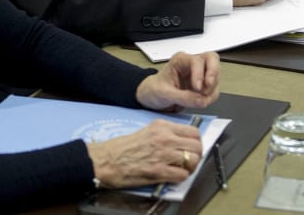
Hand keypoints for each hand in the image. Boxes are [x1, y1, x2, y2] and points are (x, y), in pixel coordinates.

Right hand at [87, 118, 202, 188]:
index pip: (193, 131)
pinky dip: (181, 177)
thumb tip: (181, 142)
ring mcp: (163, 154)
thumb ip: (165, 134)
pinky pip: (182, 175)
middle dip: (196, 155)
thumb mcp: (147, 130)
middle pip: (196, 146)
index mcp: (162, 126)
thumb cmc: (122, 147)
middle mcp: (165, 138)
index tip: (192, 147)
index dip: (196, 142)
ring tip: (183, 169)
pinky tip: (173, 176)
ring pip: (193, 160)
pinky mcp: (159, 171)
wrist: (106, 160)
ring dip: (190, 167)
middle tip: (190, 161)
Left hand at [136, 51, 219, 111]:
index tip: (197, 88)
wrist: (152, 97)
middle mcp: (192, 64)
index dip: (199, 74)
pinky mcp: (203, 84)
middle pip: (212, 59)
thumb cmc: (155, 90)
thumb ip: (183, 97)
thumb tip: (201, 100)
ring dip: (212, 89)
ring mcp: (200, 73)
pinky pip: (214, 88)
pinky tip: (202, 101)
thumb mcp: (165, 94)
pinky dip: (211, 96)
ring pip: (216, 74)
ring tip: (201, 100)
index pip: (197, 61)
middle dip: (213, 74)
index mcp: (180, 60)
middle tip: (208, 87)